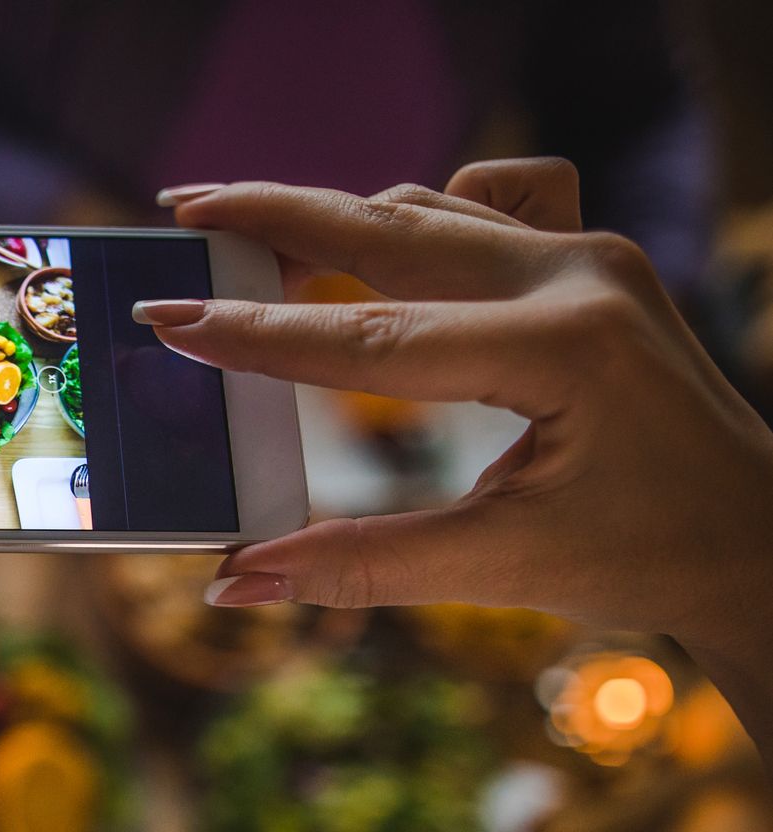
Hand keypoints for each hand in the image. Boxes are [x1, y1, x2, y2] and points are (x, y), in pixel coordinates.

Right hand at [145, 160, 772, 714]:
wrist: (756, 535)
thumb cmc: (647, 555)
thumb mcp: (500, 568)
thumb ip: (360, 565)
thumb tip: (236, 579)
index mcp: (561, 350)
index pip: (372, 336)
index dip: (260, 332)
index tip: (171, 318)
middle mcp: (578, 276)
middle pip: (390, 225)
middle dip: (276, 215)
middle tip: (184, 209)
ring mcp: (591, 255)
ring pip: (432, 206)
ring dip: (335, 213)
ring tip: (242, 226)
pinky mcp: (592, 257)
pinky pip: (494, 199)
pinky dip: (427, 211)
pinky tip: (386, 243)